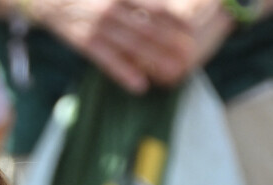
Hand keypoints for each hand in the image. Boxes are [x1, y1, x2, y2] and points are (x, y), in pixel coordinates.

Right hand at [31, 0, 233, 91]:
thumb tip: (160, 6)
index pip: (156, 6)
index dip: (176, 19)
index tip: (191, 32)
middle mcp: (112, 7)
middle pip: (149, 28)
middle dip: (171, 44)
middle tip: (188, 57)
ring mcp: (99, 27)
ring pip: (133, 46)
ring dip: (155, 61)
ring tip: (172, 74)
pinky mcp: (85, 43)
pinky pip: (108, 62)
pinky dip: (124, 74)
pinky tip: (140, 85)